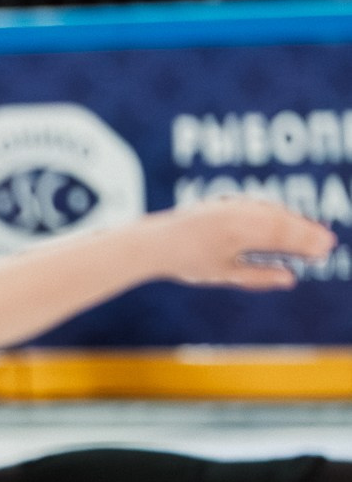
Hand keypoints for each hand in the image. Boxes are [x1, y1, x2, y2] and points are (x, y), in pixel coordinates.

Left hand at [146, 199, 336, 289]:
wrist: (153, 242)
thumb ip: (257, 276)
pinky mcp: (225, 202)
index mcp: (238, 233)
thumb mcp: (223, 273)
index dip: (306, 243)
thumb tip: (290, 279)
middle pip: (281, 221)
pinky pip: (258, 205)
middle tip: (328, 243)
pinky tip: (286, 222)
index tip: (324, 251)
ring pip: (271, 211)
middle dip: (306, 232)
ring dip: (294, 221)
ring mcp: (231, 205)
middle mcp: (237, 214)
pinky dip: (276, 214)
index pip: (282, 236)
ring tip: (313, 233)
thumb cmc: (186, 262)